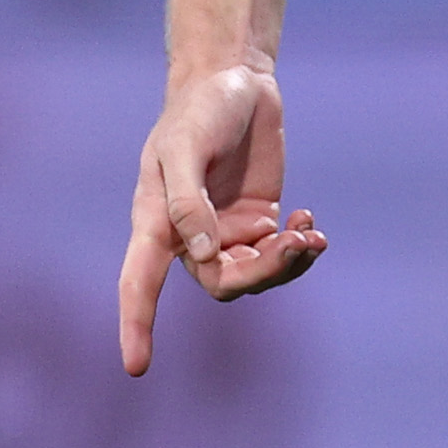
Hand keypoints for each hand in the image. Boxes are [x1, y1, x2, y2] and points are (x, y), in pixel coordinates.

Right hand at [118, 65, 325, 374]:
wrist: (235, 79)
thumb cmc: (198, 110)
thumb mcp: (185, 147)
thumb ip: (188, 201)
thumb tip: (203, 256)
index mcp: (156, 222)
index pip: (140, 283)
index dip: (137, 324)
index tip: (138, 367)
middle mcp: (189, 236)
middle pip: (221, 282)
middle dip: (260, 274)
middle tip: (296, 244)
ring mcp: (226, 230)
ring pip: (254, 275)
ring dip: (286, 263)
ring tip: (311, 235)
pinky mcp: (259, 219)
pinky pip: (277, 252)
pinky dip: (297, 245)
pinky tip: (310, 221)